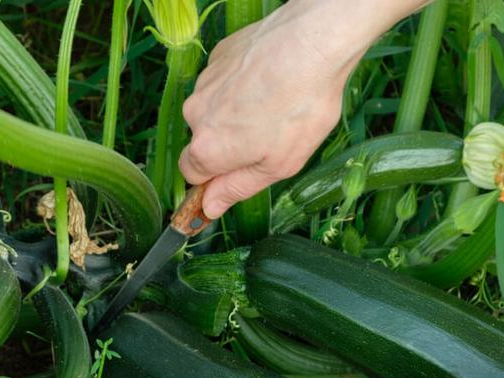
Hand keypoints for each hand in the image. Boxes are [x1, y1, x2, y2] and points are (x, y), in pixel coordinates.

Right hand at [178, 3, 365, 217]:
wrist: (310, 43)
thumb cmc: (299, 109)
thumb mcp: (277, 165)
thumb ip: (237, 188)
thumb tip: (208, 208)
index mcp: (207, 149)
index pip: (192, 175)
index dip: (216, 178)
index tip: (240, 173)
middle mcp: (195, 114)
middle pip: (204, 140)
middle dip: (230, 144)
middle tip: (271, 137)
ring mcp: (205, 82)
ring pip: (214, 109)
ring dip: (238, 114)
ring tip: (276, 105)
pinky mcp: (218, 57)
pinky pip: (224, 82)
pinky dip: (242, 87)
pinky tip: (272, 82)